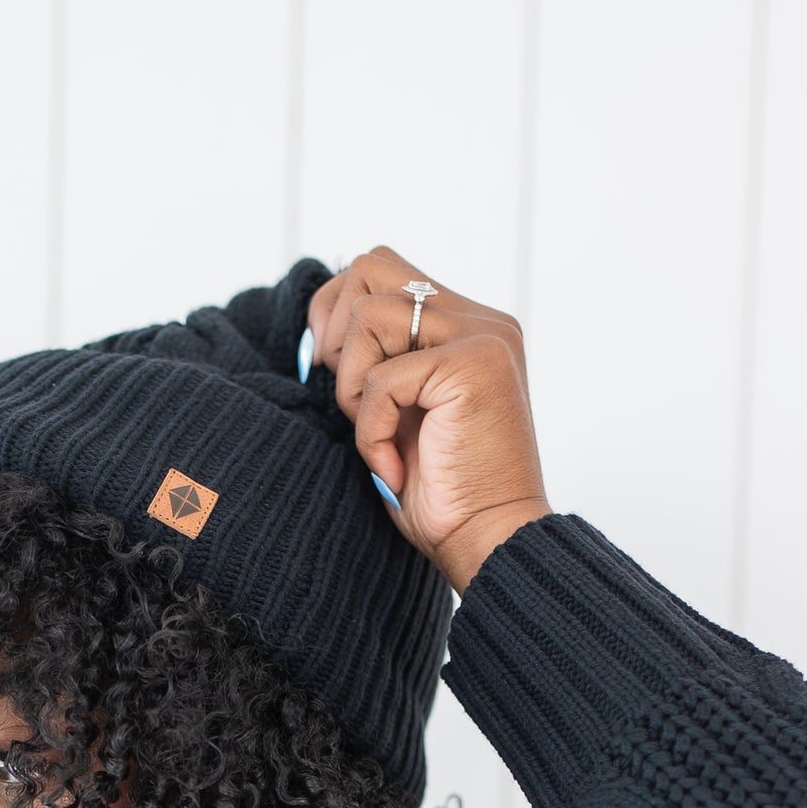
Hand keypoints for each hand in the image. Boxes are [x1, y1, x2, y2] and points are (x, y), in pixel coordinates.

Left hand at [305, 245, 553, 590]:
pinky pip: (381, 378)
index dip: (334, 314)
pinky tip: (395, 469)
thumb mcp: (397, 413)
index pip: (379, 270)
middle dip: (337, 331)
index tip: (329, 376)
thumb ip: (376, 362)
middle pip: (371, 265)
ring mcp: (482, 336)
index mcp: (465, 324)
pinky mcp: (474, 365)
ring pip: (368, 313)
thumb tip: (319, 331)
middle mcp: (480, 319)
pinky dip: (370, 431)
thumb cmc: (441, 494)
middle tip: (351, 402)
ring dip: (352, 385)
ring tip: (377, 438)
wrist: (487, 542)